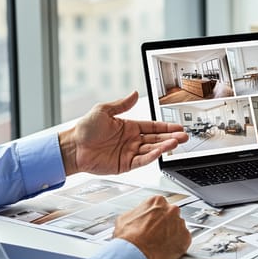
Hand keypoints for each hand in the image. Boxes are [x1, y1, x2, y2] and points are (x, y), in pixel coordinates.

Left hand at [58, 92, 188, 174]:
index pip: (152, 126)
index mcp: (129, 127)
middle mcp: (132, 140)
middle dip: (171, 137)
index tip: (177, 126)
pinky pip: (142, 160)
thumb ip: (122, 104)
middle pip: (156, 138)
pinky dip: (152, 156)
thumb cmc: (85, 129)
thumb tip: (134, 93)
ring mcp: (129, 153)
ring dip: (165, 146)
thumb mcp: (104, 110)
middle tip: (184, 136)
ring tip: (176, 143)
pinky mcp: (125, 165)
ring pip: (152, 149)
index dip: (166, 126)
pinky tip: (161, 151)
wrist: (73, 147)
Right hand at [113, 196, 191, 258]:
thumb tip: (137, 216)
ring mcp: (180, 223)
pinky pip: (184, 239)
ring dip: (172, 234)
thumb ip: (136, 213)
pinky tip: (167, 248)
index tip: (153, 222)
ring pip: (178, 227)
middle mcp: (172, 210)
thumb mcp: (125, 218)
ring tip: (160, 243)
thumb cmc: (129, 238)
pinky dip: (178, 244)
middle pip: (171, 215)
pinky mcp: (186, 238)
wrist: (134, 254)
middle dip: (165, 224)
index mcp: (157, 201)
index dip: (156, 216)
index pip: (161, 206)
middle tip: (156, 234)